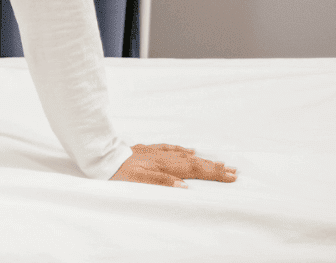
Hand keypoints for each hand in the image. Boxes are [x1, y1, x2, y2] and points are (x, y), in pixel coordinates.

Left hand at [111, 143, 236, 187]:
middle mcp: (162, 158)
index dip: (213, 174)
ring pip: (184, 155)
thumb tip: (185, 186)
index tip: (231, 177)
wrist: (101, 157)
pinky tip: (189, 150)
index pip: (194, 170)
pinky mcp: (147, 150)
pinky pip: (169, 148)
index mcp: (163, 167)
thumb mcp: (139, 181)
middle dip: (214, 167)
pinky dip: (181, 150)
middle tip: (234, 171)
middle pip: (194, 162)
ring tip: (219, 162)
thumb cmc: (119, 173)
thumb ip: (162, 183)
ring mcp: (155, 153)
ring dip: (203, 159)